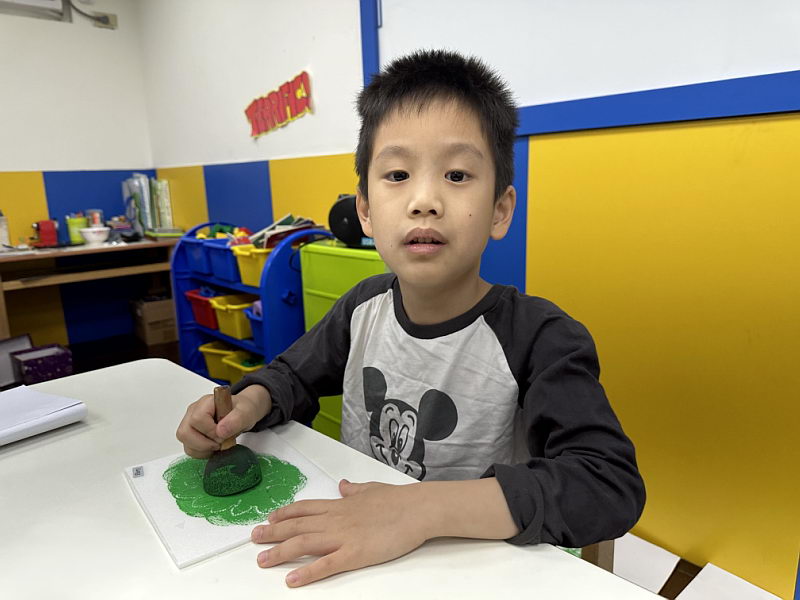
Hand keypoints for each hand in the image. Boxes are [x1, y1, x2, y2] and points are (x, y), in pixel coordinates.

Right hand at [175, 384, 270, 457]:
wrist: (242, 413)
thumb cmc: (243, 410)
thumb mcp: (246, 412)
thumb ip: (236, 419)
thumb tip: (220, 431)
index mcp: (206, 402)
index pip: (197, 419)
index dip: (210, 431)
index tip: (224, 435)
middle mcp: (193, 411)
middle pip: (184, 432)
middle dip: (203, 443)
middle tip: (220, 443)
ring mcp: (190, 423)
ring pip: (184, 442)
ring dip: (202, 450)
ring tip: (218, 446)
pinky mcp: (191, 435)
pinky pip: (189, 449)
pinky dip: (201, 453)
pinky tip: (213, 448)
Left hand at [251, 479, 429, 586]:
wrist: (417, 509)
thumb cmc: (399, 500)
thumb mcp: (372, 489)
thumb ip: (355, 490)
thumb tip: (343, 485)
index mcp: (341, 505)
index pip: (305, 508)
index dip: (285, 513)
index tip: (270, 518)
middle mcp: (336, 519)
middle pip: (297, 525)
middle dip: (273, 532)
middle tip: (254, 538)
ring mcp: (344, 537)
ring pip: (304, 543)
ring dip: (280, 552)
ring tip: (262, 560)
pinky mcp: (355, 554)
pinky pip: (326, 565)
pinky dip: (307, 573)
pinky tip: (292, 580)